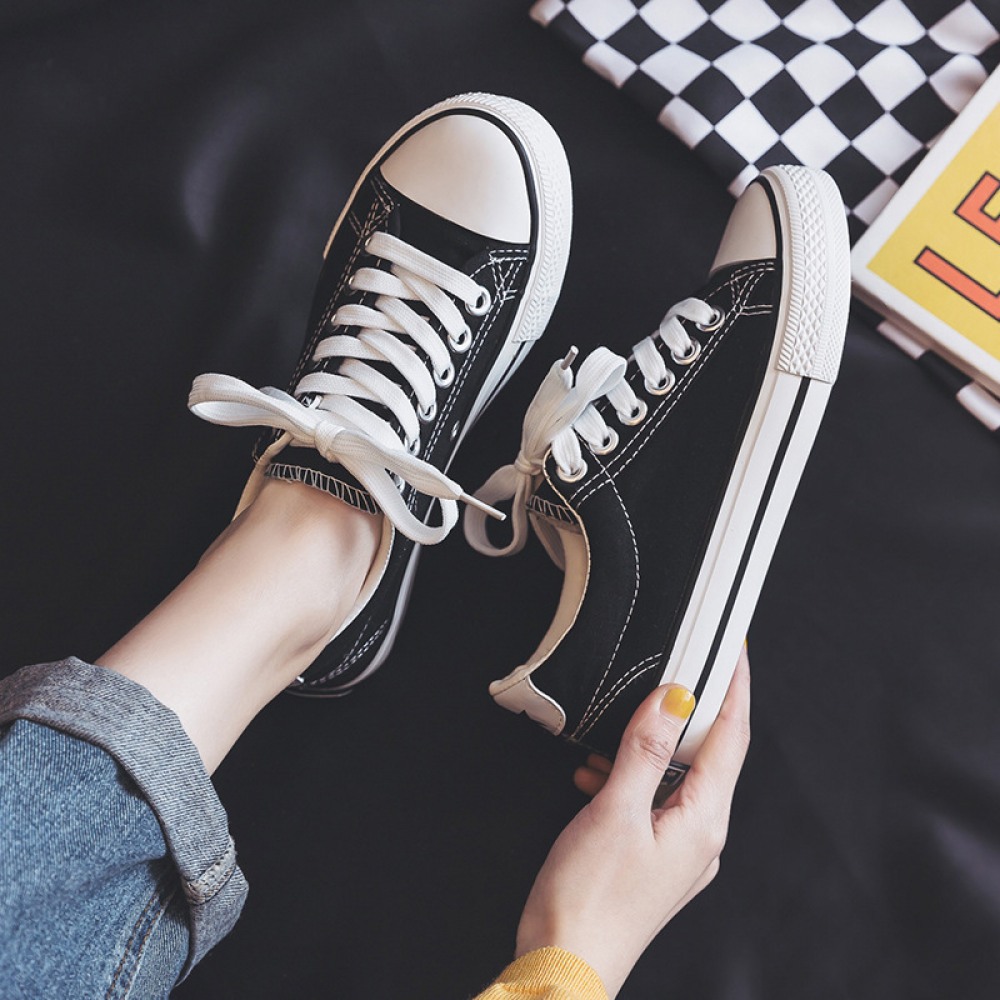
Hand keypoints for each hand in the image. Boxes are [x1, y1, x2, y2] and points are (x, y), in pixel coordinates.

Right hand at [515, 647, 750, 997]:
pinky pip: (653, 801)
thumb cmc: (589, 899)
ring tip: (618, 729)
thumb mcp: (615, 810)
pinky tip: (595, 775)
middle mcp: (702, 837)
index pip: (732, 737)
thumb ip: (645, 749)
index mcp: (704, 821)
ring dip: (651, 746)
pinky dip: (631, 778)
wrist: (565, 965)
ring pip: (676, 777)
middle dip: (692, 711)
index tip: (735, 650)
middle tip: (676, 670)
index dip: (735, 689)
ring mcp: (679, 852)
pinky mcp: (652, 860)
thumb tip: (675, 698)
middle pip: (709, 754)